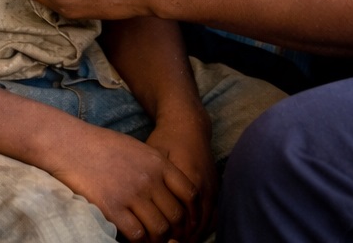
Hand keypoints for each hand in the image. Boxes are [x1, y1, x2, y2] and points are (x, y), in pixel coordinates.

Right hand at [43, 123, 199, 241]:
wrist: (70, 144)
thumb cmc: (102, 146)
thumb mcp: (137, 149)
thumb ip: (156, 169)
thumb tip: (168, 192)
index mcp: (159, 163)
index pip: (189, 193)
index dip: (191, 213)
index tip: (184, 222)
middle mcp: (149, 179)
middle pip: (176, 216)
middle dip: (175, 231)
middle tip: (169, 237)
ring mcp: (132, 194)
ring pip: (160, 229)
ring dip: (159, 240)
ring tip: (152, 240)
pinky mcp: (112, 208)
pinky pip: (137, 235)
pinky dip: (140, 242)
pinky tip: (135, 238)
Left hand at [144, 114, 214, 239]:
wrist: (188, 123)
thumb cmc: (166, 139)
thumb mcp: (153, 157)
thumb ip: (149, 183)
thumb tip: (136, 209)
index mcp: (187, 180)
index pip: (181, 219)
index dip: (169, 234)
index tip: (156, 240)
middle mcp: (203, 186)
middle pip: (194, 225)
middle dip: (181, 239)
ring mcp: (212, 188)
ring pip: (205, 223)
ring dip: (192, 235)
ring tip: (176, 242)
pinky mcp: (216, 187)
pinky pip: (212, 215)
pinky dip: (203, 227)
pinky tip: (191, 233)